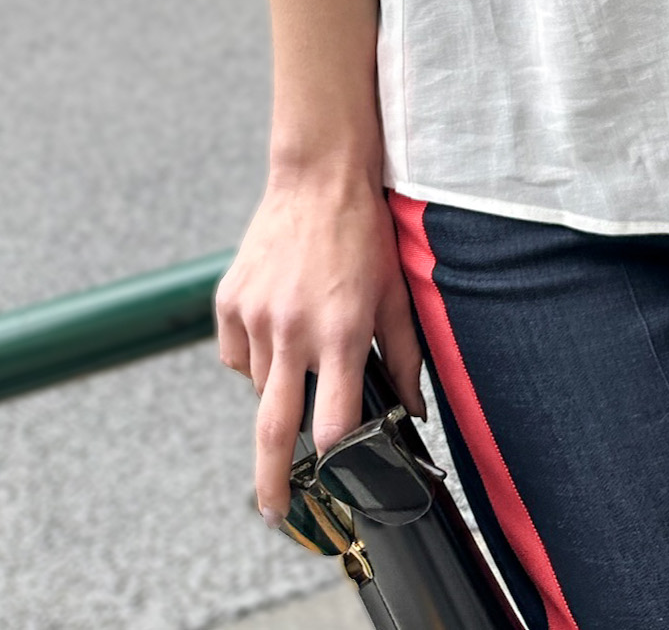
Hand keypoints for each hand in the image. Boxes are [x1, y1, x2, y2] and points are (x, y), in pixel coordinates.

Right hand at [214, 171, 424, 525]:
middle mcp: (292, 331)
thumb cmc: (365, 234)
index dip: (338, 457)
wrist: (319, 177)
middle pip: (274, 430)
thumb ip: (405, 358)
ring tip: (304, 342)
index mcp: (340, 332)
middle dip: (272, 482)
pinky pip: (235, 355)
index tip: (339, 478)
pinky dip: (253, 355)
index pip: (334, 423)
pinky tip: (278, 323)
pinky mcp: (228, 301)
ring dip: (277, 385)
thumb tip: (416, 411)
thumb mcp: (397, 294)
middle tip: (274, 514)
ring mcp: (255, 317)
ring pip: (258, 386)